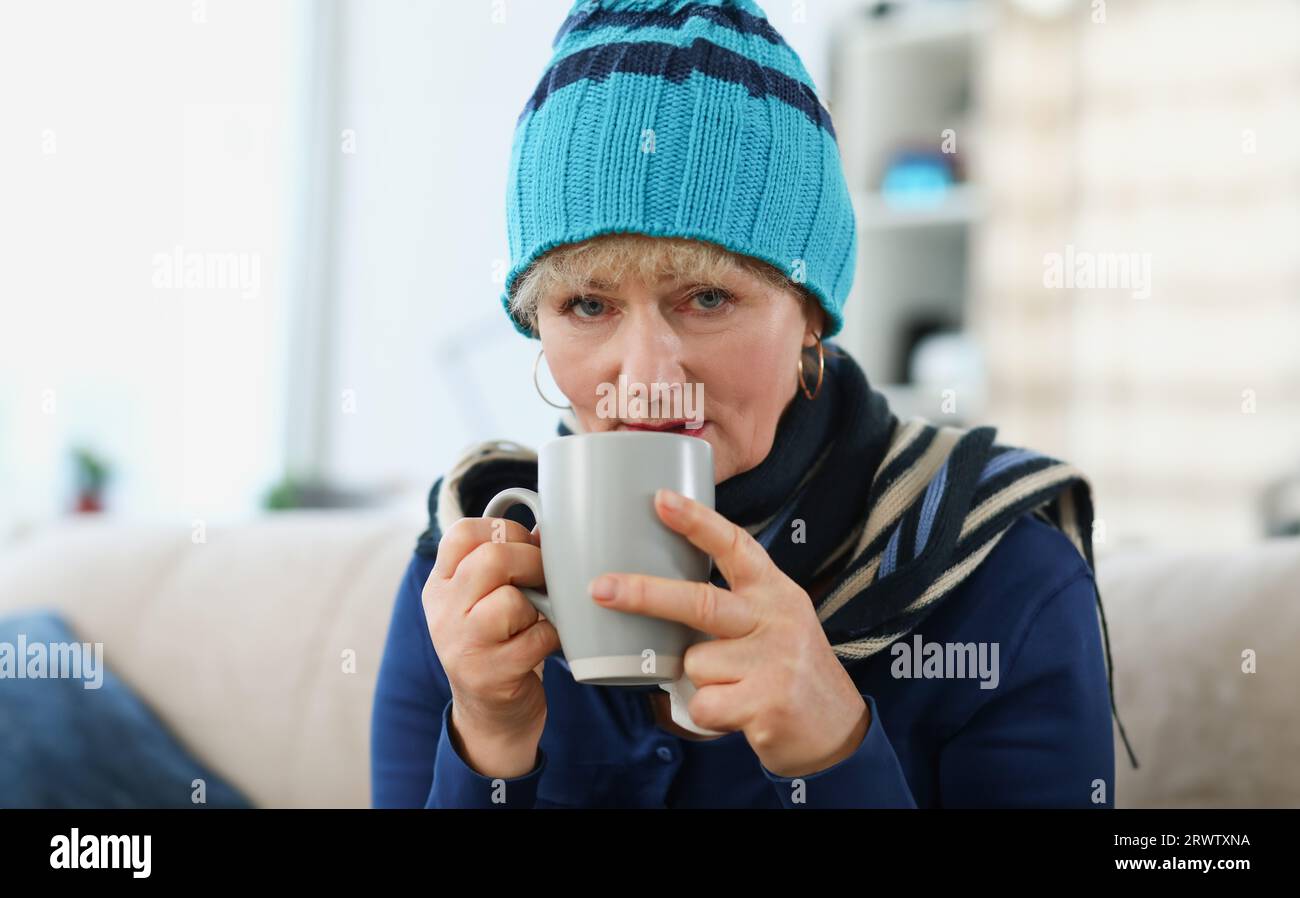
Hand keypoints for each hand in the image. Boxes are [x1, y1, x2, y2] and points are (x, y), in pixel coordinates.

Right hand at [423, 516, 560, 777]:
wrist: (489, 714)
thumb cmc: (498, 642)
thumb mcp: (484, 598)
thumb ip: (504, 561)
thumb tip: (549, 529)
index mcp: (441, 583)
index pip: (461, 532)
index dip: (505, 529)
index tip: (525, 546)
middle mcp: (443, 611)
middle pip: (491, 559)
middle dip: (532, 562)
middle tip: (544, 578)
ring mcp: (462, 645)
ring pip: (511, 600)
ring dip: (538, 606)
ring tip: (537, 618)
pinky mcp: (489, 676)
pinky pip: (536, 638)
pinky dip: (552, 637)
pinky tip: (544, 644)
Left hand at [587, 489, 870, 777]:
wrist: (837, 729)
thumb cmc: (788, 668)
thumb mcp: (773, 620)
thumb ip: (732, 602)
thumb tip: (661, 591)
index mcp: (774, 591)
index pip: (735, 546)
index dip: (697, 521)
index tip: (660, 499)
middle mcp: (775, 619)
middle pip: (699, 602)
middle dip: (645, 594)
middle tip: (600, 588)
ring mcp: (773, 662)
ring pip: (694, 663)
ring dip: (701, 681)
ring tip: (736, 688)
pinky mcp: (766, 703)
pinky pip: (703, 705)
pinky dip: (709, 715)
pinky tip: (740, 713)